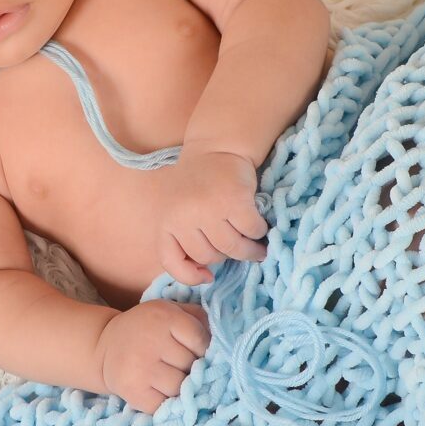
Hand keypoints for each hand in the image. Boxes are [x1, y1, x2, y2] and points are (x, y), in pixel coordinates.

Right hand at [95, 300, 211, 413]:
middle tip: (179, 365)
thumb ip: (199, 319)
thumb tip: (226, 340)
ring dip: (180, 387)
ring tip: (168, 377)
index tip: (196, 352)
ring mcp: (141, 368)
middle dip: (192, 369)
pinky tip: (158, 390)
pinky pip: (165, 405)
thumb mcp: (171, 312)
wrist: (104, 346)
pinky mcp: (133, 391)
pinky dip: (167, 403)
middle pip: (192, 366)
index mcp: (164, 316)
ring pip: (181, 388)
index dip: (203, 350)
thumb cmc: (148, 329)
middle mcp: (151, 341)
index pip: (201, 340)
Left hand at [153, 144, 268, 286]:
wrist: (215, 149)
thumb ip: (185, 240)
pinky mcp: (234, 201)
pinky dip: (258, 232)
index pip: (172, 261)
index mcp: (166, 222)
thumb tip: (206, 276)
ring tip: (255, 247)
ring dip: (248, 250)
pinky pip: (251, 230)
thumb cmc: (198, 187)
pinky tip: (258, 227)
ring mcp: (208, 209)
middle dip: (226, 256)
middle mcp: (183, 217)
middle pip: (209, 257)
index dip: (190, 276)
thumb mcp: (179, 213)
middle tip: (238, 248)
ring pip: (231, 247)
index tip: (208, 276)